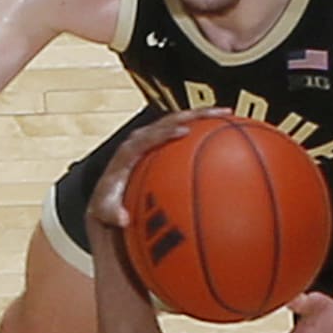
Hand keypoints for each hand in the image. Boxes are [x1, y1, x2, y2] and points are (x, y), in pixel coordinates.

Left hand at [89, 109, 228, 228]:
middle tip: (216, 113)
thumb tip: (122, 219)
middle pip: (169, 120)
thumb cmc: (109, 202)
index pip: (146, 137)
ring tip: (228, 113)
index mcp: (128, 152)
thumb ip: (109, 213)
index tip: (184, 131)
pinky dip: (206, 129)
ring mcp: (154, 137)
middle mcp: (141, 138)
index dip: (164, 133)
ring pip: (181, 120)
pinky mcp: (163, 140)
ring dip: (203, 116)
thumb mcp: (103, 210)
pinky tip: (228, 132)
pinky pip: (187, 131)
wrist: (111, 191)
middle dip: (192, 114)